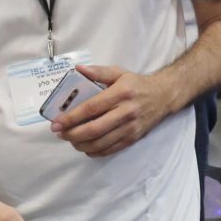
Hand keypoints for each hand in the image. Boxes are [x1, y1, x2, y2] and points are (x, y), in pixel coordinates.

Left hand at [52, 63, 175, 158]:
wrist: (163, 96)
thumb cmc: (137, 84)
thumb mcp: (119, 72)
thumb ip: (98, 72)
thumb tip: (78, 69)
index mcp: (120, 93)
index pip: (91, 108)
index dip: (72, 117)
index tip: (57, 122)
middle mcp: (126, 112)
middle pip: (94, 129)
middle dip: (72, 134)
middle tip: (60, 133)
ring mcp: (130, 127)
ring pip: (101, 143)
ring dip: (81, 144)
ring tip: (70, 140)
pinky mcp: (133, 138)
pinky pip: (110, 149)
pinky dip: (94, 151)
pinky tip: (85, 146)